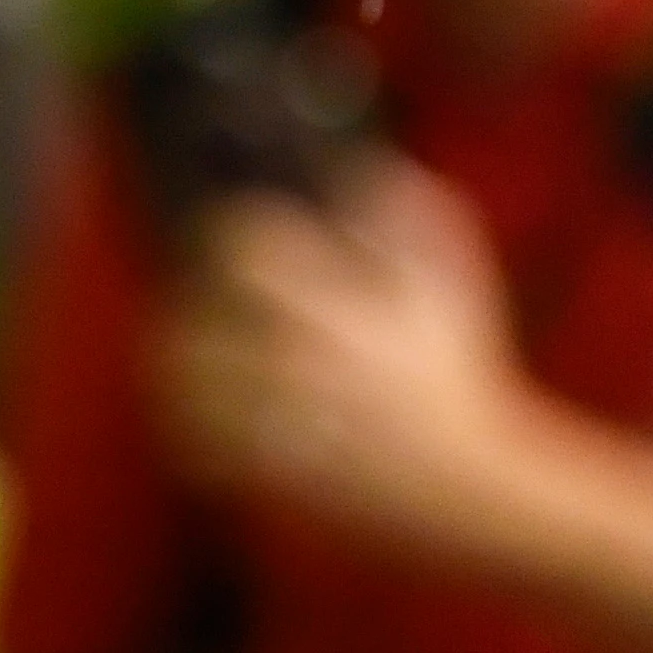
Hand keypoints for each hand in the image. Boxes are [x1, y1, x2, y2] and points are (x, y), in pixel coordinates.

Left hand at [152, 159, 543, 557]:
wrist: (476, 482)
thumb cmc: (458, 375)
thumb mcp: (450, 289)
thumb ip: (411, 220)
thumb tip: (367, 169)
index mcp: (341, 308)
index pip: (252, 248)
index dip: (230, 237)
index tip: (229, 245)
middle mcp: (306, 360)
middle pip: (200, 316)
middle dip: (189, 307)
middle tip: (191, 305)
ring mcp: (289, 418)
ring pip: (189, 384)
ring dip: (176, 367)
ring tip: (179, 357)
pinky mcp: (281, 471)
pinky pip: (201, 446)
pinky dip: (186, 428)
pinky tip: (194, 415)